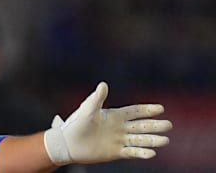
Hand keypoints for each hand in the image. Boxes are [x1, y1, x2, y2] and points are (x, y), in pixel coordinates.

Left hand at [44, 82, 171, 165]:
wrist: (68, 142)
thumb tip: (103, 84)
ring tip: (165, 140)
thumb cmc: (76, 123)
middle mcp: (119, 128)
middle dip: (155, 125)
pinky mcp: (115, 152)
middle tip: (169, 125)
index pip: (135, 111)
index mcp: (114, 115)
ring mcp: (118, 140)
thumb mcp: (87, 109)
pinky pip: (131, 152)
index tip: (161, 108)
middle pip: (141, 126)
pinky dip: (141, 153)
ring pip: (139, 140)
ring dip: (152, 140)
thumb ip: (97, 98)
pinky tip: (152, 153)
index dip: (147, 110)